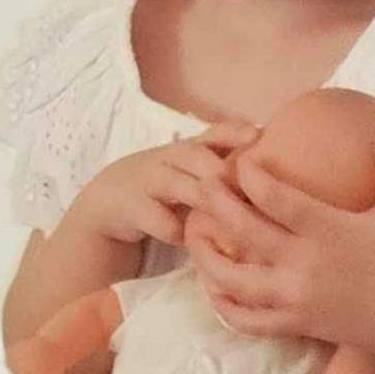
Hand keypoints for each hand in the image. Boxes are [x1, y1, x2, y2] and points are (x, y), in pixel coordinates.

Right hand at [67, 121, 257, 248]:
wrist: (105, 205)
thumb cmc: (160, 190)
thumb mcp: (187, 173)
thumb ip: (219, 169)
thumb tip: (269, 174)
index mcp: (185, 150)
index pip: (213, 133)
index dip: (235, 132)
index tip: (258, 135)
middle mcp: (167, 159)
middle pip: (198, 157)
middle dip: (224, 172)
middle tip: (247, 190)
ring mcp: (147, 181)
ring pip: (180, 185)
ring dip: (204, 198)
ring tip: (226, 216)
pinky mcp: (130, 207)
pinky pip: (159, 219)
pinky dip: (176, 230)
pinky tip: (190, 241)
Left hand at [186, 120, 374, 363]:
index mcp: (326, 229)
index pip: (273, 196)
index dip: (250, 175)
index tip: (242, 160)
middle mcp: (303, 262)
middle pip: (243, 230)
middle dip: (215, 205)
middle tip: (203, 185)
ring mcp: (295, 297)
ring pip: (233, 279)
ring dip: (207, 257)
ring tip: (195, 236)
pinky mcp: (294, 324)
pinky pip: (247, 319)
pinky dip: (224, 305)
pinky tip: (214, 288)